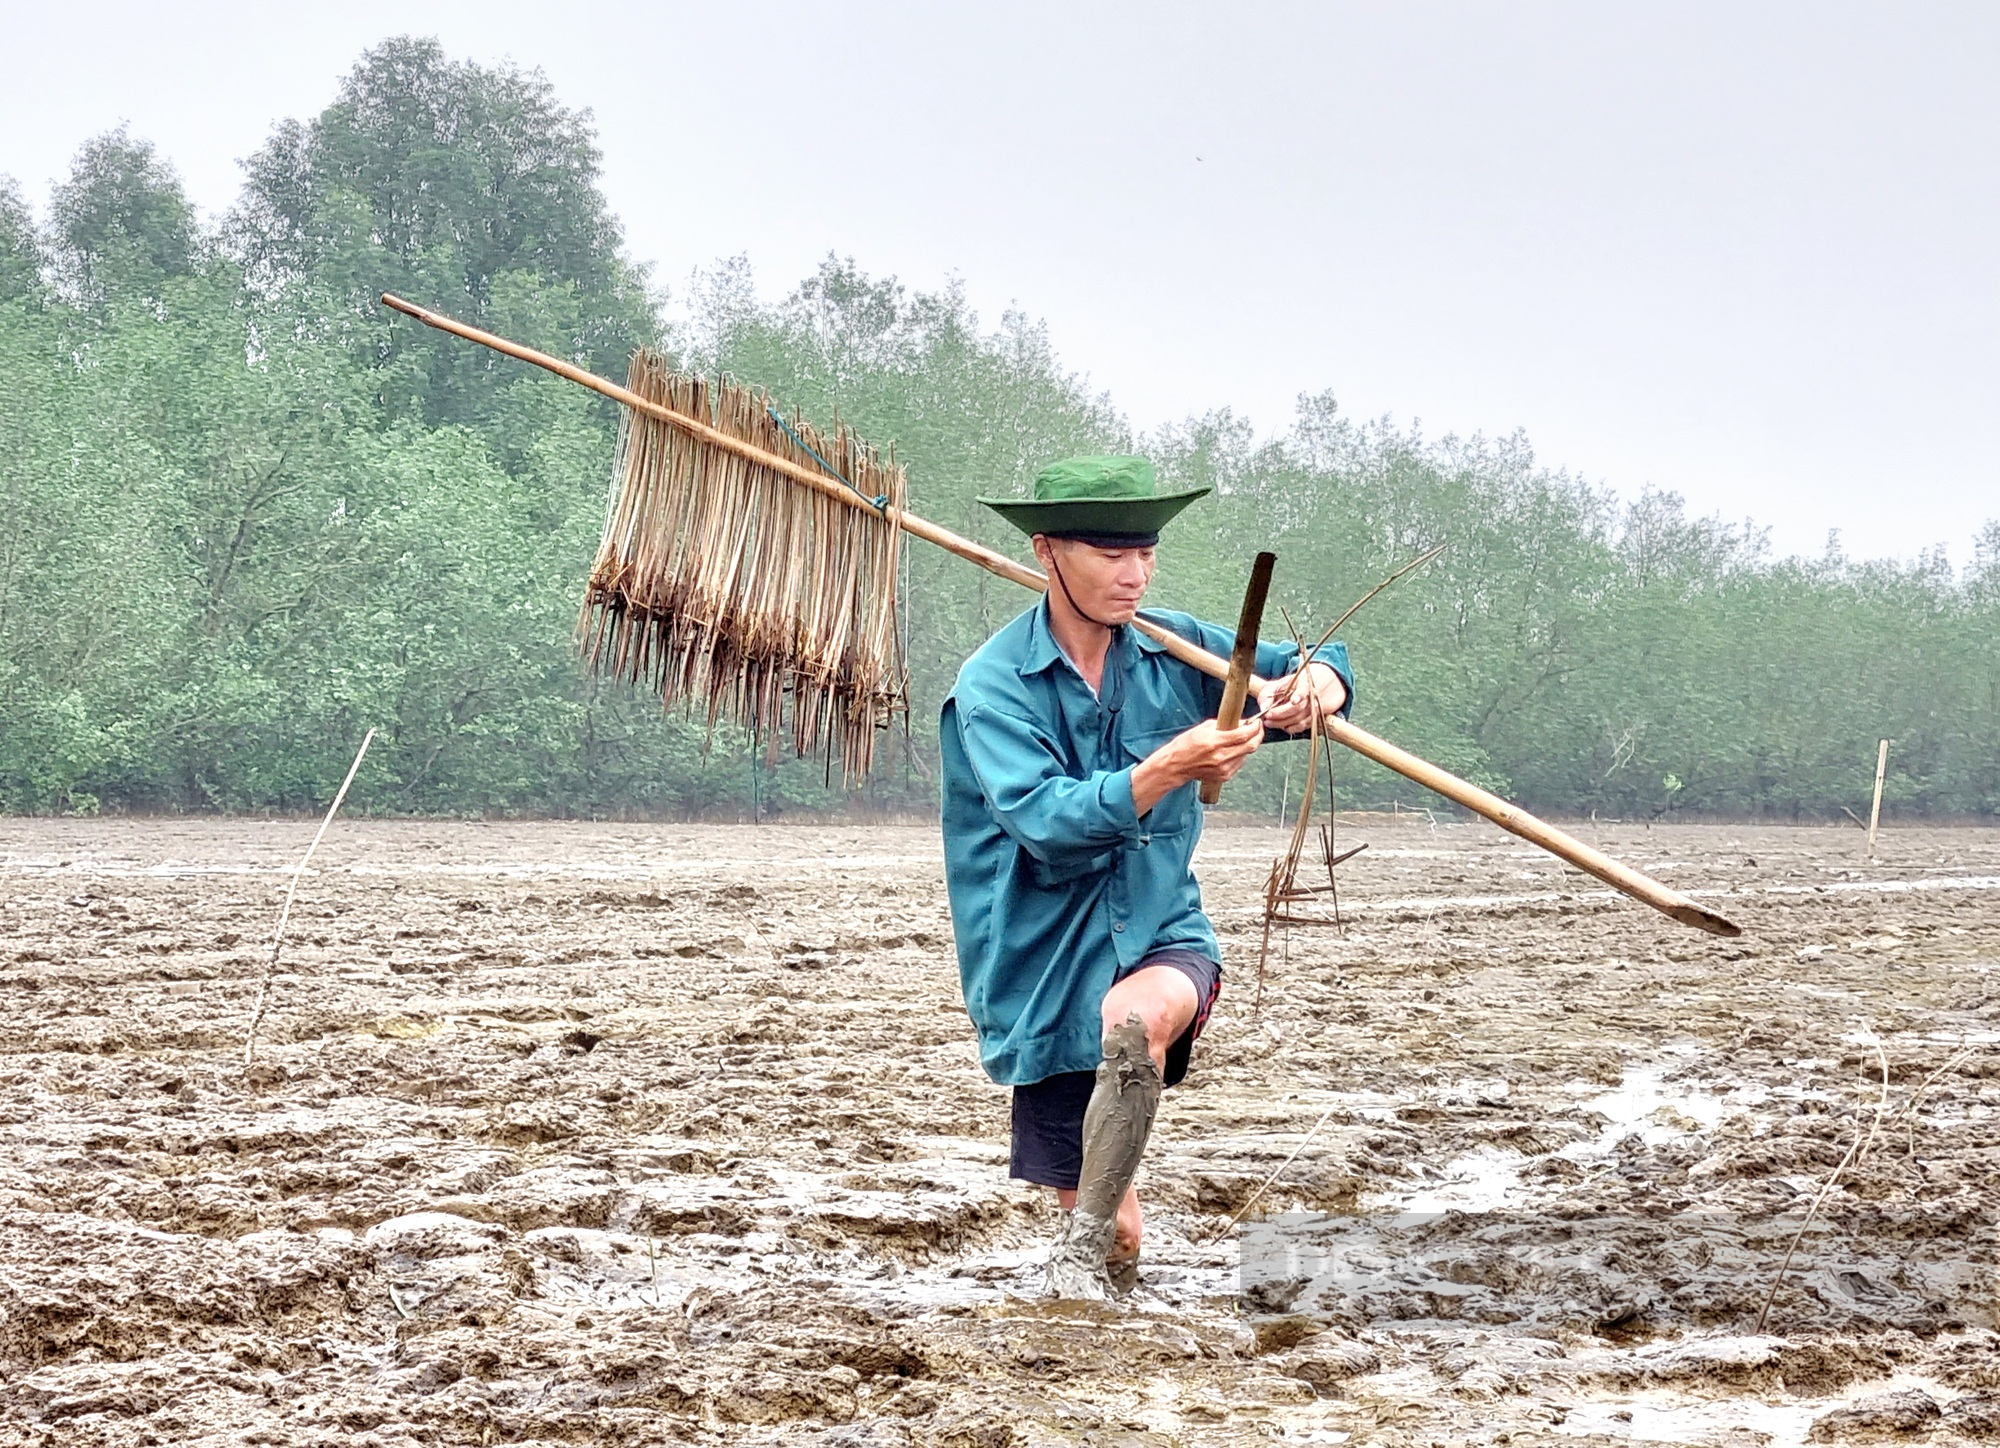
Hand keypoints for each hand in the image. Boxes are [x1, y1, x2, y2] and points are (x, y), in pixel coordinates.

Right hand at [1131, 717, 1262, 815]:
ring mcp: (1223, 768)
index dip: (1255, 727)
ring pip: (1246, 755)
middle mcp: (1221, 756)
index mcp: (1214, 742)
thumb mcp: (1203, 728)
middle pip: (1250, 746)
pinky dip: (1240, 755)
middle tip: (1258, 729)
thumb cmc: (1185, 745)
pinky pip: (1239, 763)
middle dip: (1258, 736)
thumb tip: (1242, 723)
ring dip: (1248, 746)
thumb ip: (1223, 724)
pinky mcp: (1224, 776)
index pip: (1243, 734)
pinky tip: (1231, 751)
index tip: (1257, 722)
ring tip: (1241, 739)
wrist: (1176, 765)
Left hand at [1255, 661, 1346, 733]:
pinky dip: (1291, 728)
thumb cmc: (1287, 688)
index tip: (1294, 700)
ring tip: (1269, 722)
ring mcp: (1314, 709)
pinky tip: (1281, 726)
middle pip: (1299, 708)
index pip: (1304, 689)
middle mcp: (1312, 697)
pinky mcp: (1312, 719)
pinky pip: (1302, 726)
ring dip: (1283, 723)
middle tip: (1268, 716)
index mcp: (1304, 684)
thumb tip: (1263, 707)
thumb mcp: (1275, 686)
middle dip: (1281, 713)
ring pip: (1300, 719)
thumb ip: (1267, 695)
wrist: (1303, 691)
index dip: (1299, 695)